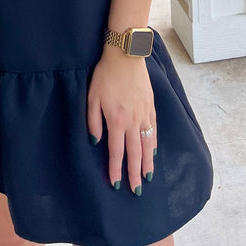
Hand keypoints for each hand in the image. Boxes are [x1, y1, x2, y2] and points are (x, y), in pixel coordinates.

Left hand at [87, 46, 157, 193]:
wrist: (126, 55)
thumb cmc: (105, 75)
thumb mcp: (92, 97)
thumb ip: (93, 121)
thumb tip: (95, 142)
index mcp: (116, 120)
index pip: (117, 152)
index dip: (116, 169)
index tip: (116, 184)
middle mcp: (133, 121)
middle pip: (135, 153)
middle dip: (134, 173)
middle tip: (136, 190)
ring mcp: (144, 114)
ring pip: (147, 144)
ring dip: (147, 162)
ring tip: (148, 177)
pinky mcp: (151, 106)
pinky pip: (153, 129)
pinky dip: (154, 143)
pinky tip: (153, 151)